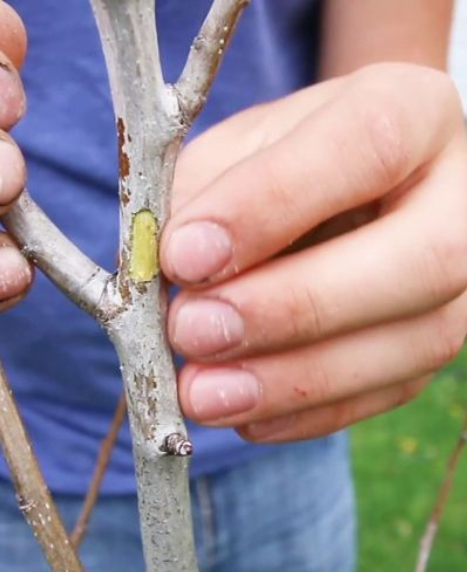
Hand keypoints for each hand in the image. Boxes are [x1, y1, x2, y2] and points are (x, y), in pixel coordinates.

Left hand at [163, 63, 466, 442]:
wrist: (322, 189)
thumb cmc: (267, 163)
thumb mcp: (227, 151)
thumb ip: (202, 196)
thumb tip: (175, 269)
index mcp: (408, 111)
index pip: (365, 145)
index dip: (271, 204)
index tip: (183, 255)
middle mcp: (460, 193)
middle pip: (422, 259)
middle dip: (294, 307)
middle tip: (190, 331)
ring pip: (417, 340)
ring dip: (295, 378)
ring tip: (199, 392)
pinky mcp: (436, 339)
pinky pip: (390, 390)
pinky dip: (308, 413)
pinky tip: (241, 417)